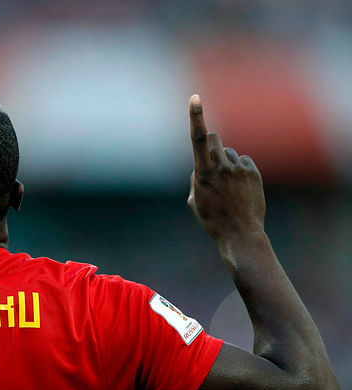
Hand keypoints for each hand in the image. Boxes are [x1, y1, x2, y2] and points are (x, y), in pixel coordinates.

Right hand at [187, 95, 264, 241]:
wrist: (240, 233)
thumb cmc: (212, 218)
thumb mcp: (194, 199)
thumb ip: (196, 176)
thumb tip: (203, 163)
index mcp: (202, 173)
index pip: (198, 138)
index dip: (196, 116)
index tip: (195, 98)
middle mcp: (222, 167)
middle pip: (214, 137)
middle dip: (210, 143)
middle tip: (210, 159)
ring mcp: (239, 169)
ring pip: (228, 152)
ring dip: (224, 162)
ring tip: (227, 186)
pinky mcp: (253, 173)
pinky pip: (242, 161)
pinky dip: (238, 169)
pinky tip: (239, 188)